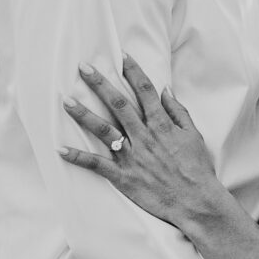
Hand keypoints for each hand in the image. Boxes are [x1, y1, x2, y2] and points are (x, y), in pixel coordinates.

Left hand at [60, 58, 226, 235]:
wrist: (197, 202)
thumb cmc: (198, 169)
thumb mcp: (194, 136)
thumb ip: (179, 112)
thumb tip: (166, 90)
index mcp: (162, 125)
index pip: (145, 91)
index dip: (133, 71)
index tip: (121, 55)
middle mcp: (145, 137)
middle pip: (119, 104)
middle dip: (100, 84)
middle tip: (83, 67)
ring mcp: (133, 157)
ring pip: (104, 130)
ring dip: (84, 115)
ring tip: (66, 101)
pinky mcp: (125, 177)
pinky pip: (98, 165)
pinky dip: (79, 157)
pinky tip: (61, 149)